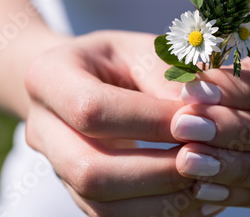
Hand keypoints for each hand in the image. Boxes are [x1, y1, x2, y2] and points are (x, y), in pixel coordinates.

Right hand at [24, 31, 224, 216]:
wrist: (89, 78)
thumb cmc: (121, 59)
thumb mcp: (143, 50)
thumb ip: (169, 77)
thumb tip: (204, 113)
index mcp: (48, 77)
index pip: (92, 110)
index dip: (149, 122)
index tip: (199, 122)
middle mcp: (42, 127)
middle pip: (89, 170)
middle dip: (157, 172)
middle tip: (208, 161)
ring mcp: (56, 164)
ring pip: (101, 204)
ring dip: (162, 201)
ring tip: (207, 183)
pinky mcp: (77, 189)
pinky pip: (112, 216)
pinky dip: (158, 211)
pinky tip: (194, 198)